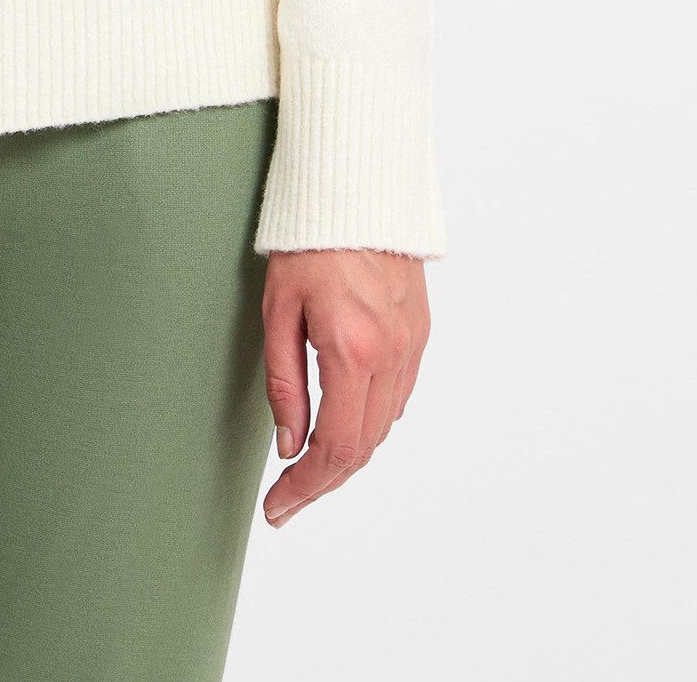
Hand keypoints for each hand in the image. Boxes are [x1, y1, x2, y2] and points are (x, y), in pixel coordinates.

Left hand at [260, 248, 428, 526]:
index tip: (278, 508)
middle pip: (362, 447)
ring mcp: (410, 346)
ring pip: (383, 427)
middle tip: (288, 499)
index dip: (305, 487)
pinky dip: (371, 423)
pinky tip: (345, 423)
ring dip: (348, 455)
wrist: (356, 189)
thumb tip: (289, 444)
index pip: (334, 447)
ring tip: (309, 467)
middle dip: (324, 481)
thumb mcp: (277, 310)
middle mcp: (390, 356)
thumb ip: (284, 382)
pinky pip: (399, 397)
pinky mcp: (419, 333)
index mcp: (351, 351)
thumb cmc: (306, 242)